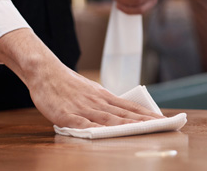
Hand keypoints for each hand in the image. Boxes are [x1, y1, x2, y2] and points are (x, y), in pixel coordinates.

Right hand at [0, 28, 163, 127]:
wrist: (45, 72)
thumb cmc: (68, 84)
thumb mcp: (91, 91)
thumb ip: (105, 103)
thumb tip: (122, 112)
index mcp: (104, 96)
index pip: (129, 106)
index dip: (145, 114)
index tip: (161, 119)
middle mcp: (97, 102)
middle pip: (123, 114)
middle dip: (142, 121)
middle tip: (159, 126)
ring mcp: (82, 108)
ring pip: (107, 118)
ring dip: (125, 125)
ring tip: (141, 130)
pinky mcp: (66, 114)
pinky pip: (81, 124)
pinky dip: (93, 129)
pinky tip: (103, 134)